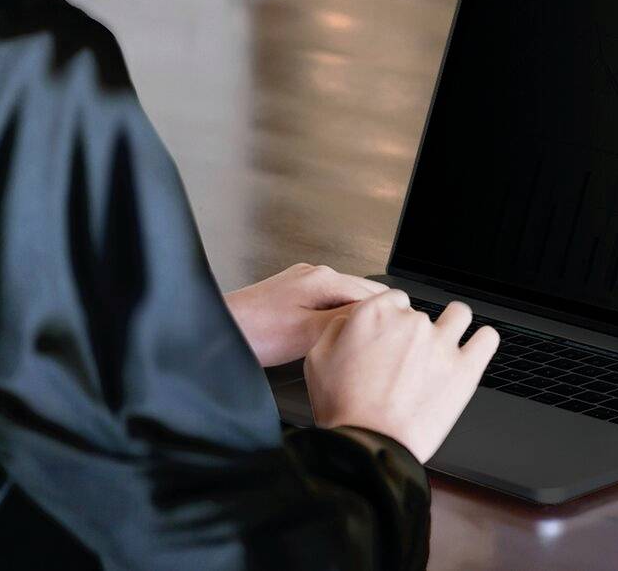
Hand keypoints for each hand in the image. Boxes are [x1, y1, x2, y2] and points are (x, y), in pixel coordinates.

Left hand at [224, 263, 386, 366]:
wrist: (219, 330)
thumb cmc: (256, 333)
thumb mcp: (309, 333)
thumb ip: (346, 322)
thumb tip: (376, 318)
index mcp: (324, 279)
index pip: (374, 293)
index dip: (388, 316)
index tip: (398, 335)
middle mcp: (316, 274)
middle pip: (361, 293)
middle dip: (375, 315)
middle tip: (386, 343)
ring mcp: (303, 282)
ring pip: (344, 299)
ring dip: (355, 318)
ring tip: (363, 343)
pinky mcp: (292, 294)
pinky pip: (326, 303)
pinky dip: (337, 318)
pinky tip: (336, 337)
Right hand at [304, 290, 498, 462]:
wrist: (368, 447)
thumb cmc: (343, 409)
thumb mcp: (318, 359)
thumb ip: (338, 328)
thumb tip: (352, 320)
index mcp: (376, 314)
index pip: (395, 299)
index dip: (392, 319)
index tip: (392, 337)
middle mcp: (411, 322)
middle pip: (422, 312)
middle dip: (415, 332)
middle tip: (407, 360)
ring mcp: (442, 343)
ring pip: (459, 315)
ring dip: (453, 325)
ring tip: (445, 345)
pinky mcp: (466, 368)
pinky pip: (488, 339)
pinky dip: (483, 341)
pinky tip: (474, 350)